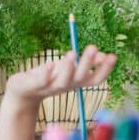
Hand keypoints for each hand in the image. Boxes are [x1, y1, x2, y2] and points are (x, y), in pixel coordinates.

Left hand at [2, 45, 116, 107]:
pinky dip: (46, 73)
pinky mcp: (35, 85)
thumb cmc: (50, 77)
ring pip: (62, 80)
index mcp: (76, 82)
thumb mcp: (69, 70)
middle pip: (80, 78)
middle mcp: (66, 86)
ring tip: (72, 52)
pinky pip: (41, 81)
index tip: (113, 56)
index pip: (95, 79)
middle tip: (93, 47)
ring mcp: (51, 87)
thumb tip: (104, 55)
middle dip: (87, 63)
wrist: (24, 93)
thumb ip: (87, 64)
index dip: (105, 69)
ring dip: (68, 67)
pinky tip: (50, 64)